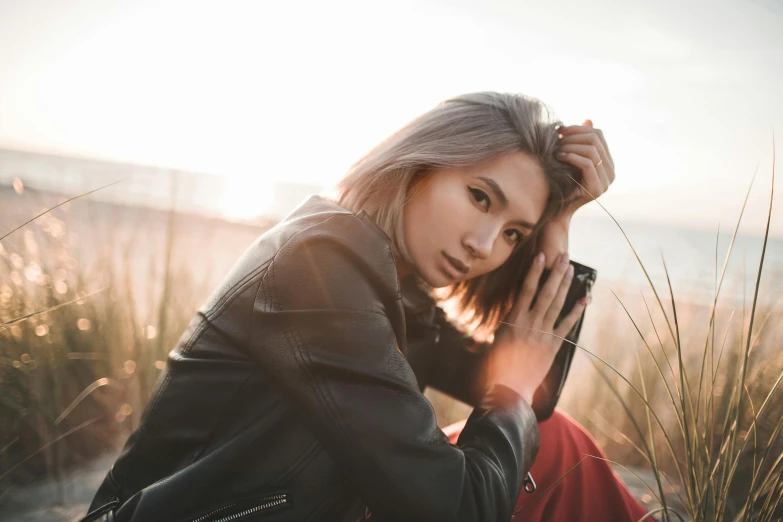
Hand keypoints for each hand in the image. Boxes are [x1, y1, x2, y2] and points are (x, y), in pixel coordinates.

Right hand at [482, 251, 585, 403]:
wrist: (508, 387)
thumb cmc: (497, 364)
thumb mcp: (498, 337)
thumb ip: (509, 321)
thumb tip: (514, 310)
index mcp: (514, 319)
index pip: (527, 289)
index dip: (535, 271)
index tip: (541, 256)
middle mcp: (530, 323)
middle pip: (546, 292)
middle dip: (555, 272)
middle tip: (564, 255)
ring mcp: (543, 334)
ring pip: (557, 304)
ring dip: (565, 285)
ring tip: (571, 269)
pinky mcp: (553, 345)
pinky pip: (566, 325)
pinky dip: (575, 312)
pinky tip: (583, 299)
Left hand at [556, 120, 614, 213]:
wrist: (555, 210)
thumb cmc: (560, 181)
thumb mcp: (569, 158)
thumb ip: (579, 142)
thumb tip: (588, 120)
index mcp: (607, 162)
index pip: (598, 135)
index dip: (578, 129)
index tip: (560, 129)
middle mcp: (611, 171)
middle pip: (596, 140)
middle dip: (573, 136)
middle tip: (556, 138)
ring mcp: (606, 181)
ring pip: (592, 150)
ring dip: (571, 145)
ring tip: (556, 148)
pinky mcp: (597, 188)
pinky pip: (587, 164)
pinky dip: (572, 156)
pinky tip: (559, 156)